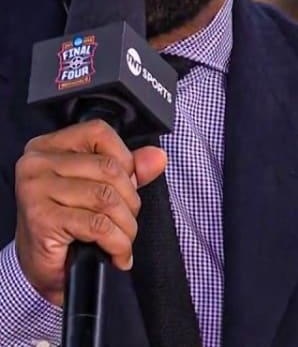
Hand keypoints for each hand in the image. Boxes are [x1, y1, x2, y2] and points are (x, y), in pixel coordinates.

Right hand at [14, 120, 166, 305]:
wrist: (42, 268)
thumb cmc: (67, 226)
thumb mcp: (99, 189)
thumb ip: (130, 169)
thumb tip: (157, 157)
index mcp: (49, 147)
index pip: (99, 132)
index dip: (125, 159)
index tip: (127, 185)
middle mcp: (37, 163)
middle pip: (109, 168)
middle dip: (130, 201)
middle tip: (126, 222)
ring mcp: (36, 190)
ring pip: (107, 197)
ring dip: (126, 226)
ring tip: (122, 240)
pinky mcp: (41, 219)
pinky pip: (98, 225)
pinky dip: (117, 243)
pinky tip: (117, 254)